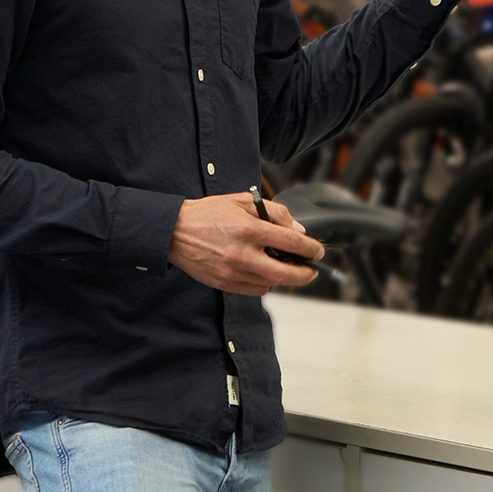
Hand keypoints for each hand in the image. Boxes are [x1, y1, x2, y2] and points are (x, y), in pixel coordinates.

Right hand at [167, 191, 325, 296]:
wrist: (175, 231)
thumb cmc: (208, 214)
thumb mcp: (243, 201)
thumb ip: (274, 212)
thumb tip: (296, 230)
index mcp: (248, 229)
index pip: (291, 242)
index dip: (311, 248)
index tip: (317, 250)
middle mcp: (241, 254)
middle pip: (285, 273)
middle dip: (305, 274)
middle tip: (311, 270)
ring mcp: (232, 272)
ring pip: (270, 284)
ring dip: (283, 277)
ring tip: (285, 267)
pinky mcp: (224, 283)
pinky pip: (254, 290)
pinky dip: (265, 284)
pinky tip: (264, 272)